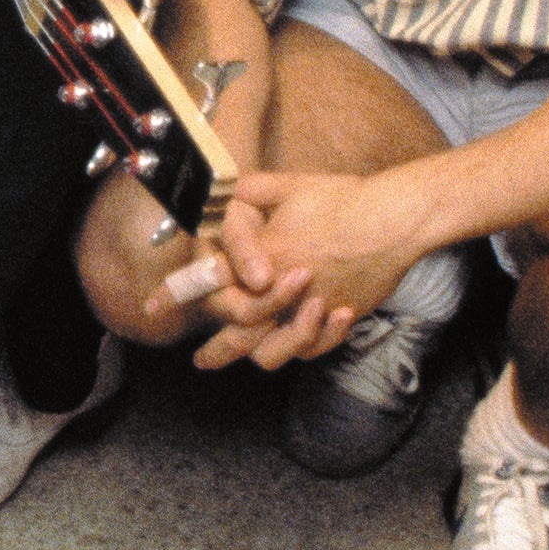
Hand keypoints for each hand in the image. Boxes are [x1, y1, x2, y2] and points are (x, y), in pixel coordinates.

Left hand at [189, 167, 423, 372]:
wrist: (395, 218)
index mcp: (264, 255)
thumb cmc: (342, 198)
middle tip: (200, 361)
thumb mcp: (287, 185)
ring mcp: (313, 308)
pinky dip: (301, 348)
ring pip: (273, 351)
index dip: (178, 294)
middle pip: (238, 332)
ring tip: (243, 363)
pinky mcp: (339, 316)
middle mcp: (283, 289)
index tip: (153, 306)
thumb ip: (248, 193)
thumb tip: (221, 191)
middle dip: (215, 351)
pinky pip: (313, 349)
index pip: (209, 281)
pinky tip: (292, 343)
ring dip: (253, 358)